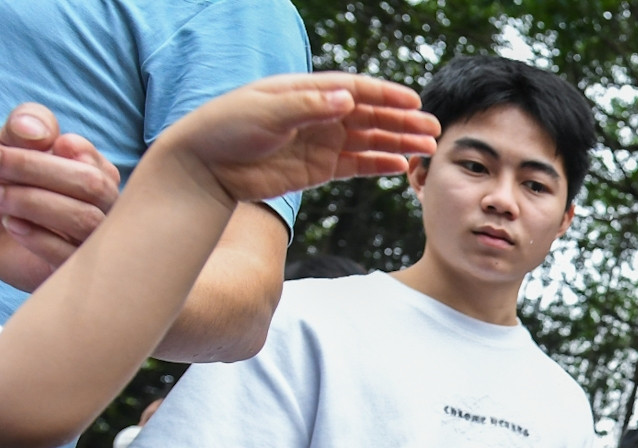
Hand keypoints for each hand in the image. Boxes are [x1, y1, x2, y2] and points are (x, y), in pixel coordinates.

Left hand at [0, 104, 119, 291]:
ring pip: (85, 219)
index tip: (0, 148)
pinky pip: (71, 255)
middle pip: (92, 184)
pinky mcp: (81, 271)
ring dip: (31, 202)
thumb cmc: (11, 186)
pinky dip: (37, 237)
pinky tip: (12, 225)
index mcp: (99, 175)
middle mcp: (109, 209)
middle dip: (33, 169)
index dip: (45, 151)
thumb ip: (28, 124)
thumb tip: (37, 133)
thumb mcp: (11, 145)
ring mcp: (100, 242)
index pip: (89, 158)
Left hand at [153, 73, 437, 207]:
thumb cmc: (227, 128)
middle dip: (402, 122)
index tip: (413, 102)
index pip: (354, 89)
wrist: (204, 167)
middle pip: (369, 116)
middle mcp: (317, 114)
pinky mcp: (317, 168)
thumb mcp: (265, 112)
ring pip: (369, 141)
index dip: (385, 95)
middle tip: (433, 130)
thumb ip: (308, 106)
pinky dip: (378, 165)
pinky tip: (400, 165)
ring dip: (398, 143)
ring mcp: (320, 142)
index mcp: (305, 92)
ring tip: (426, 148)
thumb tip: (347, 99)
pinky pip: (356, 165)